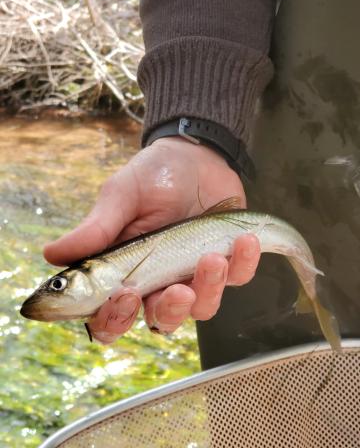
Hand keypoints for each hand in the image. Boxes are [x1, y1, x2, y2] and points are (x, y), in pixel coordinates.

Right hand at [44, 137, 260, 342]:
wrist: (196, 155)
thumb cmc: (152, 175)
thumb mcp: (122, 195)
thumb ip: (96, 229)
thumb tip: (51, 255)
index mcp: (124, 270)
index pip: (109, 314)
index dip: (112, 319)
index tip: (123, 295)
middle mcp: (158, 281)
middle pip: (160, 322)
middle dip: (170, 311)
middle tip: (176, 289)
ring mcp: (193, 274)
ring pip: (201, 309)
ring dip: (208, 289)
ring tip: (213, 255)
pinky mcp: (226, 263)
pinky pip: (237, 279)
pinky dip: (243, 265)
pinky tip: (244, 240)